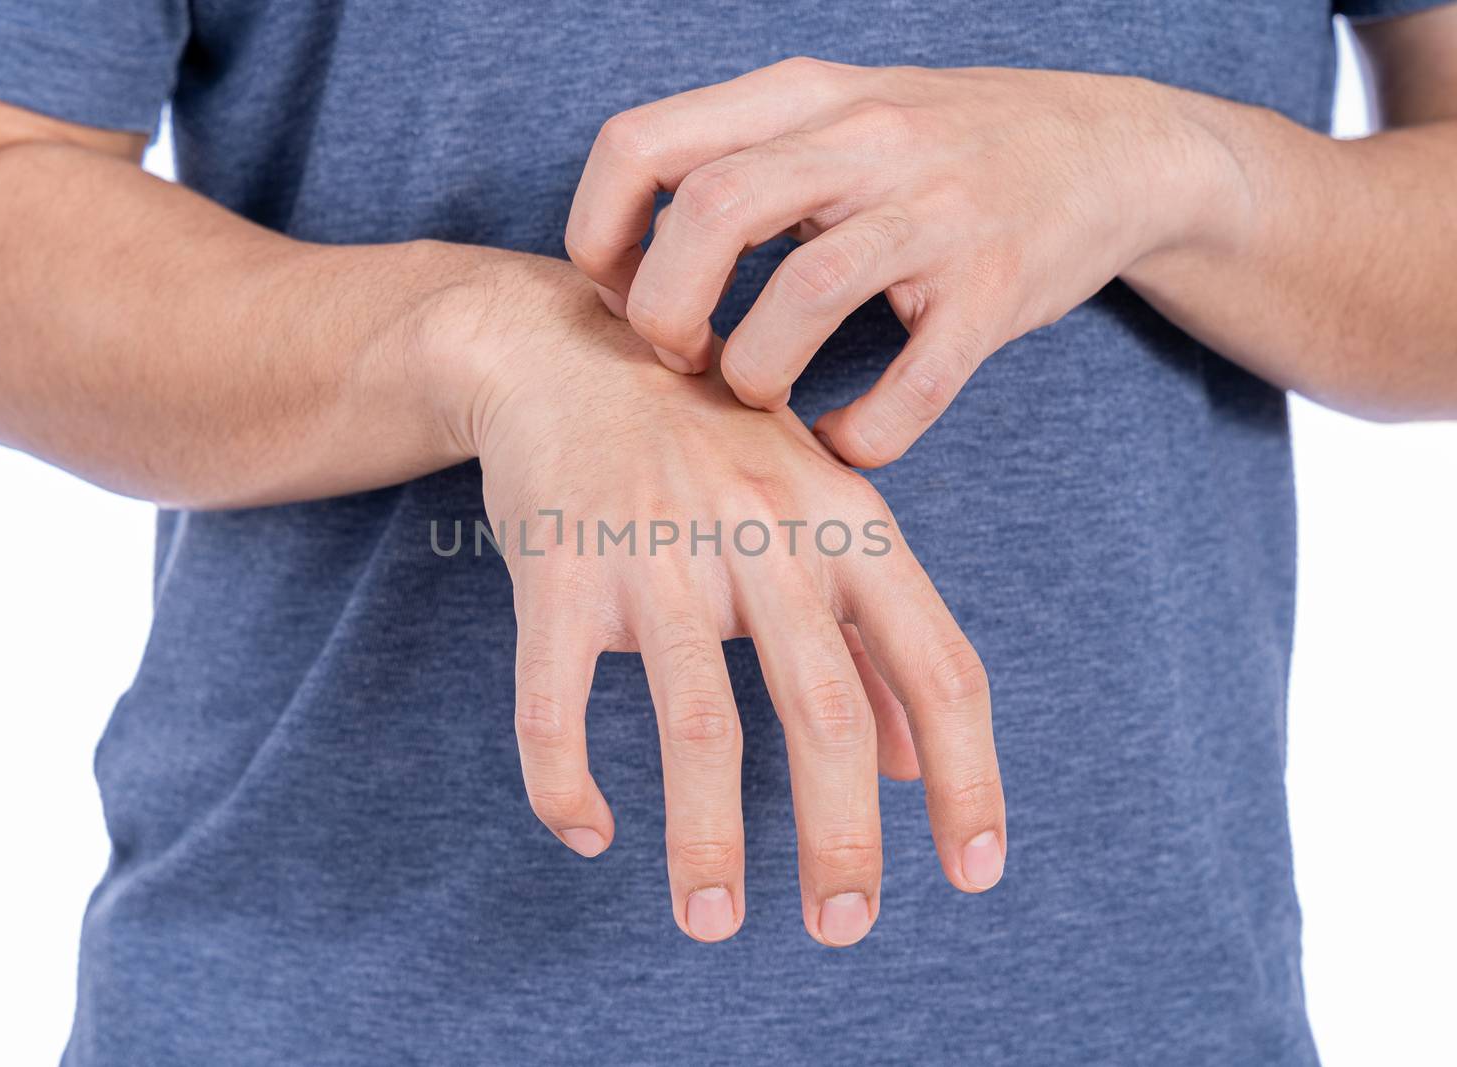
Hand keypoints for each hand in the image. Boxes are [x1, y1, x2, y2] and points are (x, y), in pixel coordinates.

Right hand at [430, 249, 1005, 944]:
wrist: (569, 349)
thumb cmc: (713, 446)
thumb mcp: (820, 513)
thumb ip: (874, 633)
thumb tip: (913, 767)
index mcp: (847, 525)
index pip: (937, 664)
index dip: (968, 776)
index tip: (974, 873)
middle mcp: (763, 537)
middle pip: (823, 708)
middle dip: (841, 835)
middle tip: (843, 928)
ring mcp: (656, 552)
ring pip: (695, 720)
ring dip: (707, 837)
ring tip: (714, 921)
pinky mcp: (560, 570)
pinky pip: (555, 701)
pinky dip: (565, 780)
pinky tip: (587, 833)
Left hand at [564, 59, 1236, 464]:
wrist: (1111, 150)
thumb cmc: (941, 147)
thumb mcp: (835, 113)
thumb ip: (736, 160)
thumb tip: (623, 259)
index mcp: (803, 97)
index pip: (643, 143)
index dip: (600, 232)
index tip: (615, 290)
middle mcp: (866, 141)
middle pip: (710, 213)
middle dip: (663, 309)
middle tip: (679, 355)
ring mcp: (938, 213)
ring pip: (806, 290)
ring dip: (754, 371)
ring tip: (756, 393)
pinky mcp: (997, 289)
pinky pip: (914, 383)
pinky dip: (862, 432)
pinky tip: (842, 440)